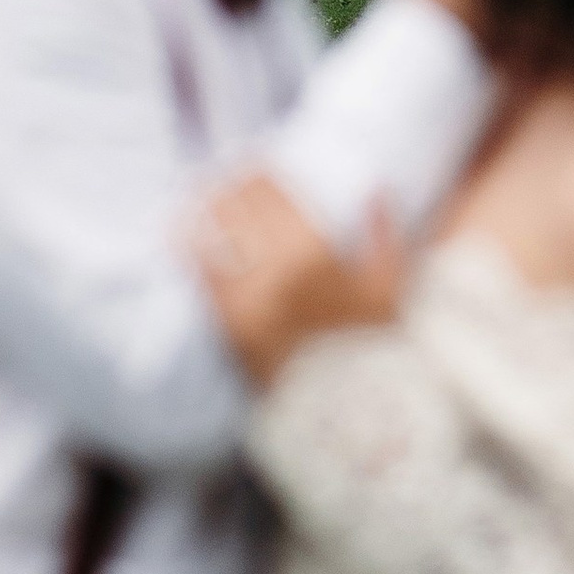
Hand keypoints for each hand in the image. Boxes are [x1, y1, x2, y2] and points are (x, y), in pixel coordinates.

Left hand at [191, 171, 403, 386]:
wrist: (336, 410)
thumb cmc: (366, 347)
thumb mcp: (391, 289)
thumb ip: (387, 234)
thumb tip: (376, 188)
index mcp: (315, 252)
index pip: (269, 188)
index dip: (255, 169)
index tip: (252, 163)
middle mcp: (276, 269)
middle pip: (235, 203)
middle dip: (228, 185)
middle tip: (224, 177)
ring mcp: (246, 298)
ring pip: (212, 232)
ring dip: (204, 209)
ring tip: (199, 197)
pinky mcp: (226, 323)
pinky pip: (199, 272)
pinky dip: (189, 247)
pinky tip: (182, 233)